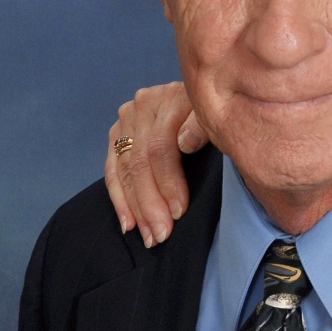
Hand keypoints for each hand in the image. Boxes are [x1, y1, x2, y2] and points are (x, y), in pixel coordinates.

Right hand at [104, 82, 206, 247]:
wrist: (210, 95)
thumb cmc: (218, 114)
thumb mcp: (218, 116)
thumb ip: (202, 126)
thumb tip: (184, 143)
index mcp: (172, 97)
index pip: (161, 148)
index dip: (168, 182)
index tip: (179, 211)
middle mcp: (145, 103)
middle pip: (140, 160)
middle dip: (150, 203)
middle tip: (161, 234)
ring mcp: (129, 116)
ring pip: (124, 168)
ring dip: (135, 207)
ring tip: (148, 235)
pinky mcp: (118, 131)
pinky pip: (113, 169)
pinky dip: (120, 198)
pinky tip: (129, 222)